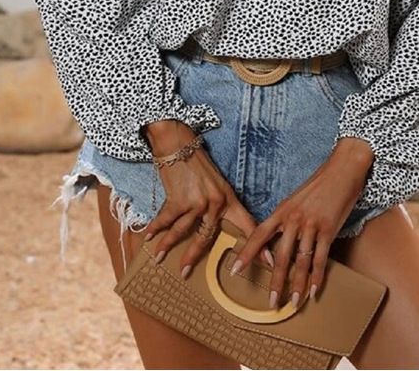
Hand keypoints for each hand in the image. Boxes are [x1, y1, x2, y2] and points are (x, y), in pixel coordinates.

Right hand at [142, 121, 273, 277]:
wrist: (179, 145)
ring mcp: (197, 202)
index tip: (269, 265)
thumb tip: (216, 226)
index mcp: (228, 199)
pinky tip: (148, 237)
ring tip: (158, 259)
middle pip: (205, 238)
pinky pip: (166, 220)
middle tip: (184, 274)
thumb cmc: (198, 165)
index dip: (258, 246)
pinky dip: (155, 229)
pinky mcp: (179, 200)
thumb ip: (219, 205)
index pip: (247, 224)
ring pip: (182, 232)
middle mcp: (215, 203)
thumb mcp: (217, 184)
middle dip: (192, 257)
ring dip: (167, 246)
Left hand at [229, 137, 373, 308]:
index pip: (259, 234)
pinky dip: (318, 276)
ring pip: (301, 261)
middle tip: (271, 302)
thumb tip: (278, 239)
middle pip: (281, 256)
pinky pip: (321, 257)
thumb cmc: (319, 184)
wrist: (341, 169)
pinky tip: (314, 290)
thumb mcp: (296, 199)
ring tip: (293, 302)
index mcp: (282, 210)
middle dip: (276, 282)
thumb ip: (286, 218)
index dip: (247, 253)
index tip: (235, 270)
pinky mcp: (329, 228)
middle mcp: (294, 219)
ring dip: (297, 284)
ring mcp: (311, 224)